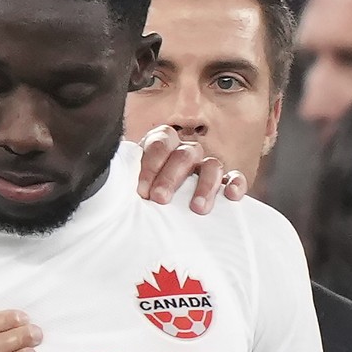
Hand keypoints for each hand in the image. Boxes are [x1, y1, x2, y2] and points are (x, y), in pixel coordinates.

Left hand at [133, 125, 247, 213]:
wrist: (152, 205)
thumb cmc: (141, 191)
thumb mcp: (129, 182)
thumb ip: (126, 179)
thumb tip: (116, 187)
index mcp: (162, 144)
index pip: (160, 143)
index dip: (150, 165)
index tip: (141, 191)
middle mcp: (185, 151)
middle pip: (184, 155)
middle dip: (171, 177)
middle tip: (160, 199)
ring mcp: (206, 165)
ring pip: (212, 165)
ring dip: (204, 185)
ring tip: (197, 208)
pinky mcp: (224, 182)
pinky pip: (234, 177)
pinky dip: (235, 184)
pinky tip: (231, 196)